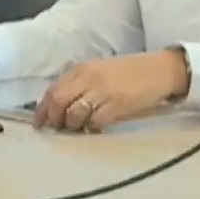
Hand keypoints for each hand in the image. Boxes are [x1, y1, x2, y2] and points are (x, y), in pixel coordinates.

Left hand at [34, 50, 188, 132]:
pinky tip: (96, 128)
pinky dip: (92, 128)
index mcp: (83, 69)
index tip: (40, 122)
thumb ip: (80, 83)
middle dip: (54, 118)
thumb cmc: (130, 72)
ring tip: (78, 129)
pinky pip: (95, 120)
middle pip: (59, 100)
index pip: (53, 89)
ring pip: (74, 113)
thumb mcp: (100, 71)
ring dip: (72, 125)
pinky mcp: (117, 103)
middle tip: (56, 129)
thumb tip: (59, 105)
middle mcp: (89, 77)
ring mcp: (103, 90)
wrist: (160, 70)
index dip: (43, 108)